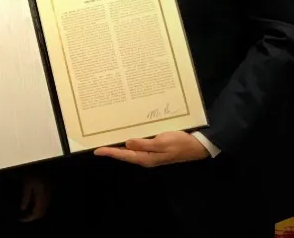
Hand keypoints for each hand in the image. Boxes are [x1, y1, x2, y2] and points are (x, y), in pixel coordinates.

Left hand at [19, 173, 51, 221]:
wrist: (42, 162)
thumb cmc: (32, 171)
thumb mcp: (27, 183)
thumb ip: (26, 197)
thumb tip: (23, 209)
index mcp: (41, 196)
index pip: (36, 212)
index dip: (29, 218)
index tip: (21, 219)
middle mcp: (47, 197)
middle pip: (41, 212)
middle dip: (33, 217)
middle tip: (24, 217)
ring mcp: (49, 194)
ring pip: (43, 208)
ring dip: (36, 212)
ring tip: (27, 212)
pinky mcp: (49, 191)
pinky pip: (44, 203)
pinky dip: (38, 206)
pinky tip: (32, 204)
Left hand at [94, 131, 209, 166]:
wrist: (196, 145)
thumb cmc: (179, 143)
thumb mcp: (162, 142)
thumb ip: (144, 144)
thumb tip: (126, 143)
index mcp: (146, 158)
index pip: (124, 155)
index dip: (110, 152)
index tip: (96, 150)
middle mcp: (146, 157)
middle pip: (125, 153)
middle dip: (112, 149)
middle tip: (97, 142)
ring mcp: (150, 153)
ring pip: (130, 149)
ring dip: (119, 144)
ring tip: (107, 137)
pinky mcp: (155, 147)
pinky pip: (138, 145)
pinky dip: (130, 140)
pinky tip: (126, 134)